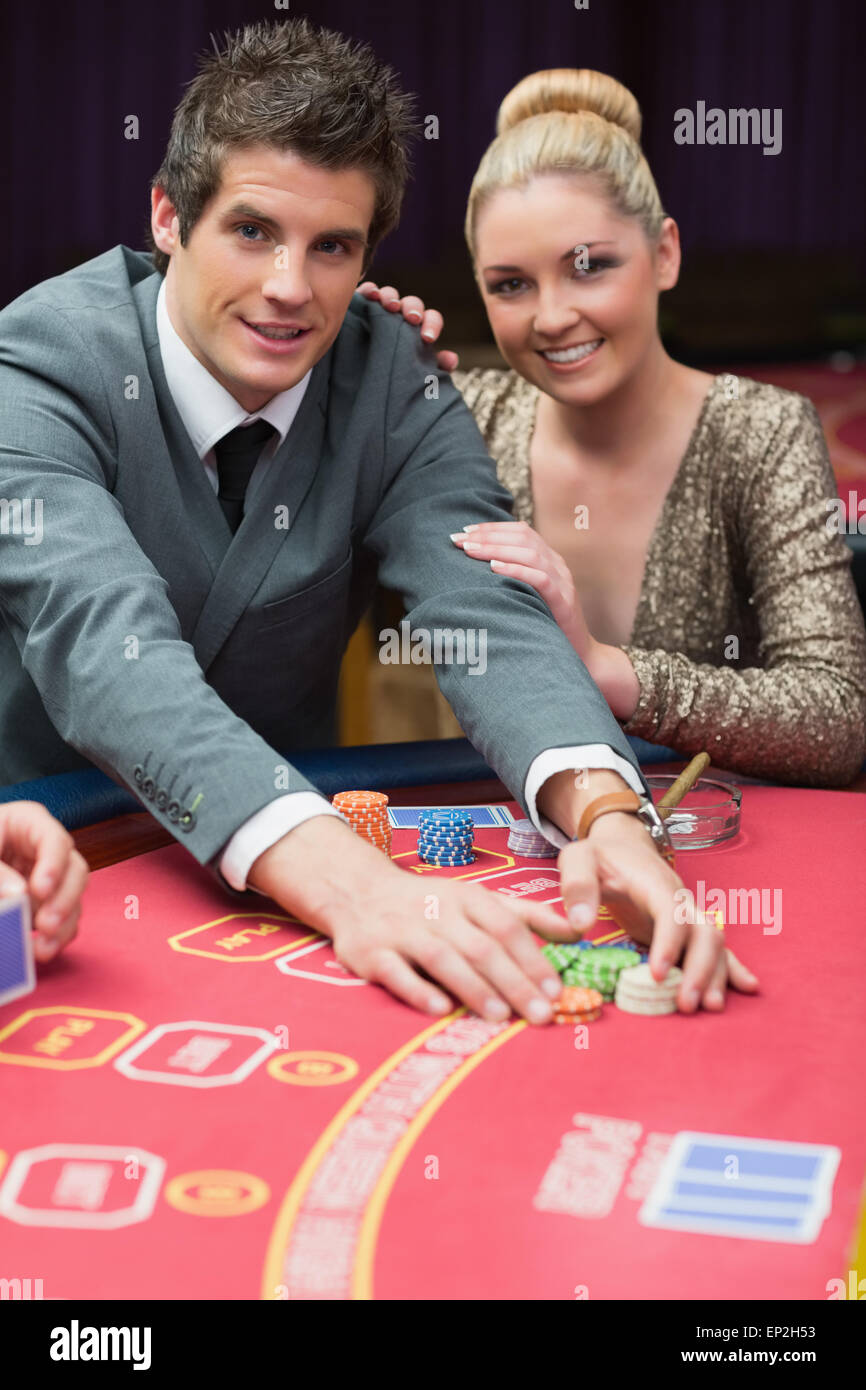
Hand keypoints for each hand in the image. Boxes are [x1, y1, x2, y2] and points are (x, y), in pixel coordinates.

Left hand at [0, 801, 88, 961]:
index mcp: (28, 824)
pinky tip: (41, 950)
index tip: (40, 890)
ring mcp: (49, 877)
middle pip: (74, 871)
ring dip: (63, 925)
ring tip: (42, 948)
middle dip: (64, 900)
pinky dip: (56, 937)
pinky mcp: (44, 902)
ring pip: (73, 899)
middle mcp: (45, 851)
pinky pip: (62, 920)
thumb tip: (19, 895)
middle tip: (46, 924)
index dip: (53, 865)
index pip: (54, 840)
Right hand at [250, 815, 581, 1023]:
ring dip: (473, 988)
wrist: (358, 892)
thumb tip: (579, 930)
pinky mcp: (372, 953)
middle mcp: (437, 910)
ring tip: (501, 1017)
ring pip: (442, 958)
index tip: (556, 989)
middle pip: (480, 946)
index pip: (506, 926)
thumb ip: (527, 915)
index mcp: (466, 897)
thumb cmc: (429, 903)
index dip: (532, 957)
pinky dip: (419, 991)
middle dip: (513, 981)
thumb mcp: (478, 898)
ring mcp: (402, 931)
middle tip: (540, 1014)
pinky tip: (442, 1009)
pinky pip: (396, 973)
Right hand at [357, 280, 458, 371]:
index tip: (427, 338)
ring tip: (390, 306)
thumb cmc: (394, 378)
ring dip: (391, 297)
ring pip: (390, 295)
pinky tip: (370, 295)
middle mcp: (401, 316)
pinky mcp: (360, 307)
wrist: (365, 385)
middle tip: (412, 319)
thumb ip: (436, 369)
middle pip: (412, 303)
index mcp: (419, 329)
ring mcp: (381, 310)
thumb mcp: (414, 379)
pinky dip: (369, 290)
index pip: (431, 319)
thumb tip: (451, 359)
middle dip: (413, 309)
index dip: (432, 325)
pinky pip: (367, 292)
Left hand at [452, 521, 640, 719]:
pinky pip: (540, 579)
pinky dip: (516, 570)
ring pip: (530, 553)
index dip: (492, 528)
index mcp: (549, 560)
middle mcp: (557, 565)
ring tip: (470, 550)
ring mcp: (563, 582)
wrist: (580, 655)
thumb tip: (474, 570)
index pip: (521, 532)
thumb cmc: (546, 625)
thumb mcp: (529, 596)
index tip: (464, 532)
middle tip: (459, 540)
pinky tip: (493, 568)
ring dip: (496, 549)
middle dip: (487, 536)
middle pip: (523, 537)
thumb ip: (512, 579)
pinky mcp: (563, 601)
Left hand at [555, 810, 758, 1012]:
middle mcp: (680, 900)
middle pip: (703, 932)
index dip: (668, 943)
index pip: (671, 913)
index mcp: (655, 884)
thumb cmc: (599, 856)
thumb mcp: (578, 859)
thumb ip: (577, 885)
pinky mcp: (688, 929)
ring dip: (715, 975)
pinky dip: (732, 967)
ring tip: (709, 1007)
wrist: (623, 845)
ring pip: (714, 943)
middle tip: (686, 1004)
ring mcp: (688, 915)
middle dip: (700, 969)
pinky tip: (746, 987)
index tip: (656, 974)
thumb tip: (579, 924)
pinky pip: (716, 948)